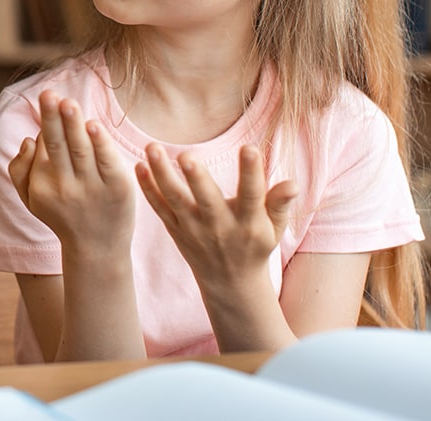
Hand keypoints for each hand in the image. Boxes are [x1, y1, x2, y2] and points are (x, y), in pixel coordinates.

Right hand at [8, 90, 135, 255]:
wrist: (96, 250)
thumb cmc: (61, 215)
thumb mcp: (31, 199)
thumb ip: (19, 169)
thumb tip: (28, 139)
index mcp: (42, 185)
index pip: (43, 146)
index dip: (49, 122)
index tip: (50, 99)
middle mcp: (64, 186)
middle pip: (57, 146)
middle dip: (52, 119)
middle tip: (48, 95)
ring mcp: (92, 188)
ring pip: (81, 150)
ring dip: (74, 125)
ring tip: (68, 103)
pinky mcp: (118, 189)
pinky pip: (107, 161)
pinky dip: (100, 143)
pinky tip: (93, 125)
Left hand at [136, 143, 296, 293]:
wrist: (230, 282)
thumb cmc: (256, 244)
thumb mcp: (274, 228)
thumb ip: (280, 204)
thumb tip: (292, 183)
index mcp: (248, 224)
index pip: (252, 196)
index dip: (252, 173)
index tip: (250, 148)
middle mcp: (219, 226)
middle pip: (206, 200)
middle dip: (198, 179)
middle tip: (187, 155)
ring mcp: (193, 229)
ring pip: (175, 200)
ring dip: (162, 174)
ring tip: (152, 148)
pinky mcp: (175, 229)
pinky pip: (159, 207)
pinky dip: (147, 188)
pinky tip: (137, 166)